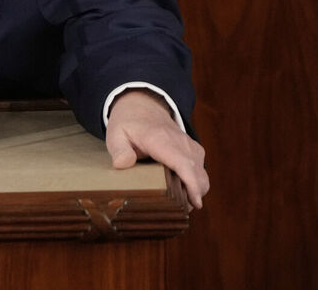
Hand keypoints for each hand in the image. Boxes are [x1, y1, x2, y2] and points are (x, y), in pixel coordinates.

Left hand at [106, 89, 208, 209]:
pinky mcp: (193, 150)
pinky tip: (184, 193)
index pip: (183, 163)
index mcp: (160, 140)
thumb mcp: (116, 134)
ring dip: (197, 190)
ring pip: (202, 173)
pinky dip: (197, 183)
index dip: (191, 183)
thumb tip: (122, 164)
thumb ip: (119, 149)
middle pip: (197, 172)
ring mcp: (188, 145)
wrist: (142, 106)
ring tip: (181, 206)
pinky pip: (200, 169)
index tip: (195, 202)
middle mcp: (179, 142)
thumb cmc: (128, 124)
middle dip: (195, 194)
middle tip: (181, 212)